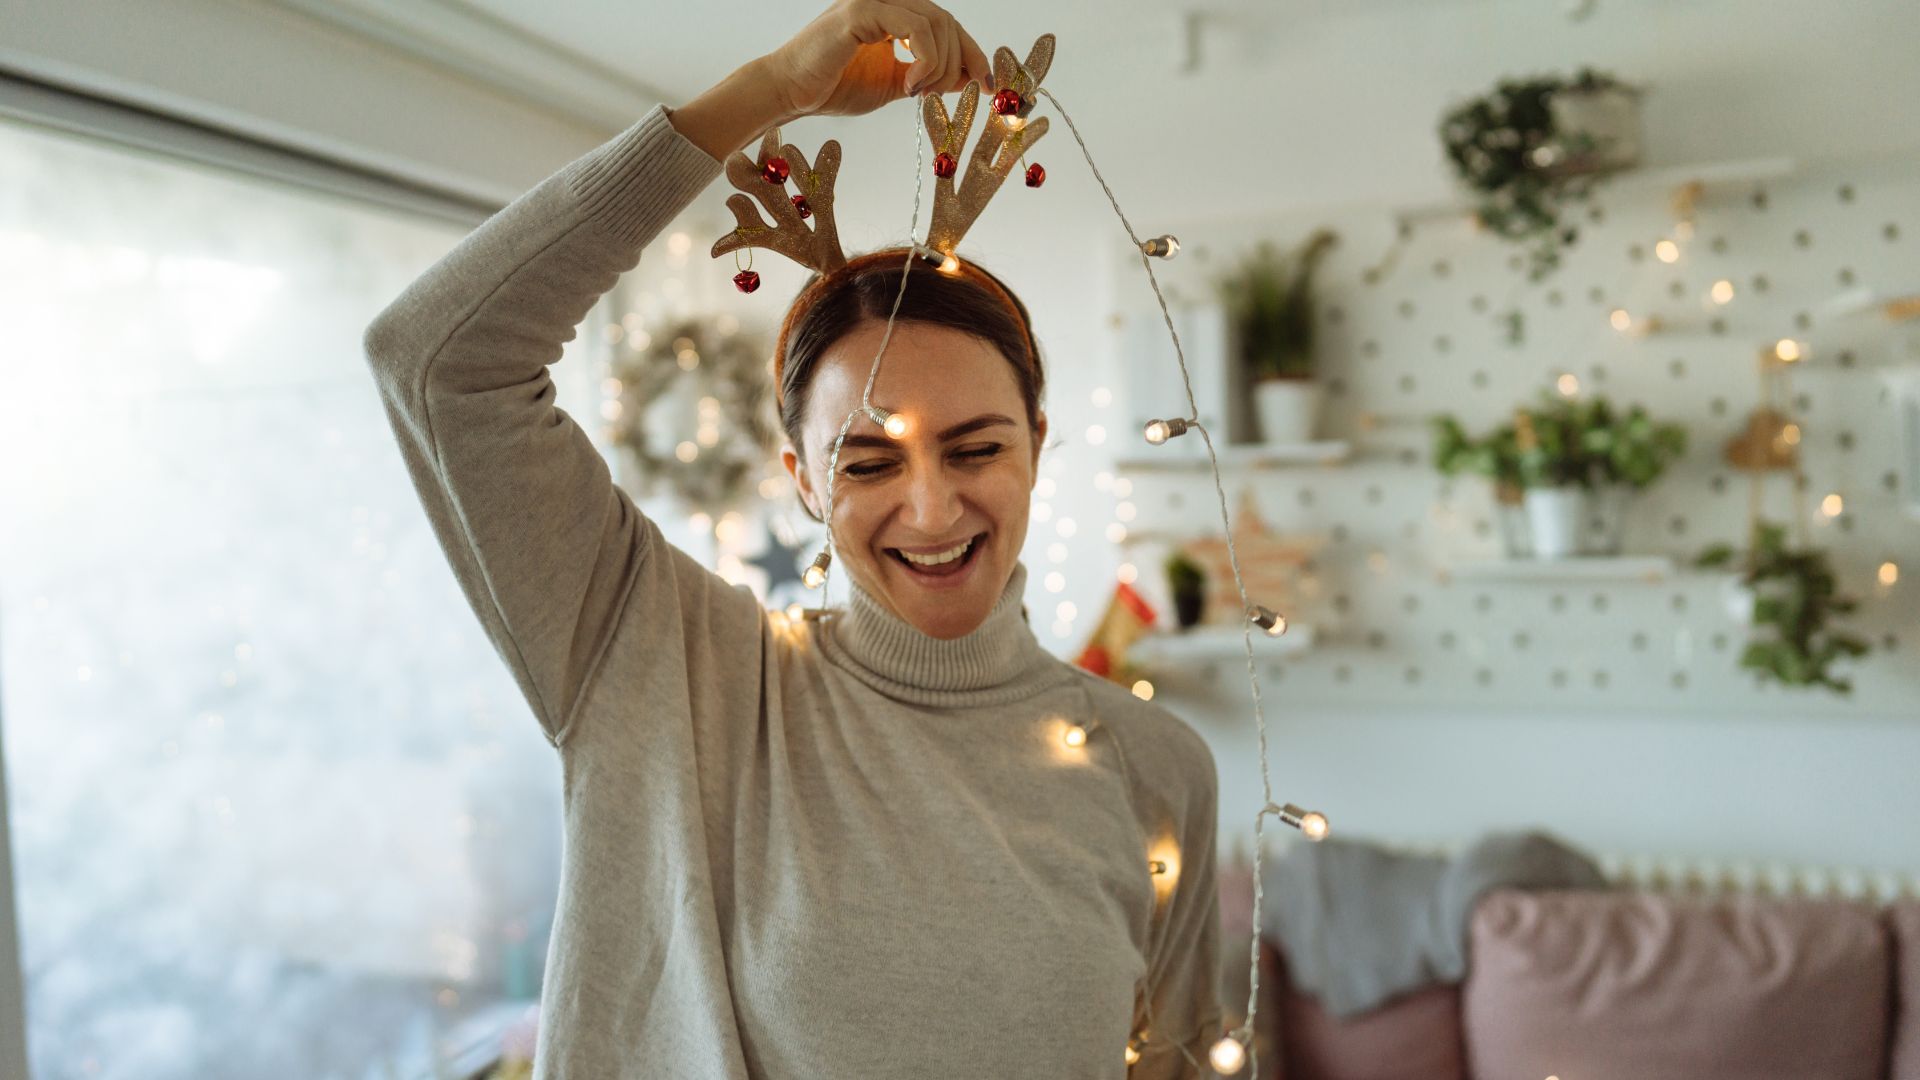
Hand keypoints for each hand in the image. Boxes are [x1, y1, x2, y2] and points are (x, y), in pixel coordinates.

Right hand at [762, 0, 996, 118]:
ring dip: (940, 65)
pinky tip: (909, 85)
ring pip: (936, 22)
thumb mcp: (893, 84)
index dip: (972, 53)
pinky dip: (924, 59)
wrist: (791, 93)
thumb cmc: (833, 88)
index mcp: (893, 12)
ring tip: (920, 92)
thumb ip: (926, 76)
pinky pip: (914, 27)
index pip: (946, 24)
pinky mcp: (861, 11)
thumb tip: (964, 78)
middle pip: (947, 21)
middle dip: (961, 61)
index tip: (987, 86)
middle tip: (949, 94)